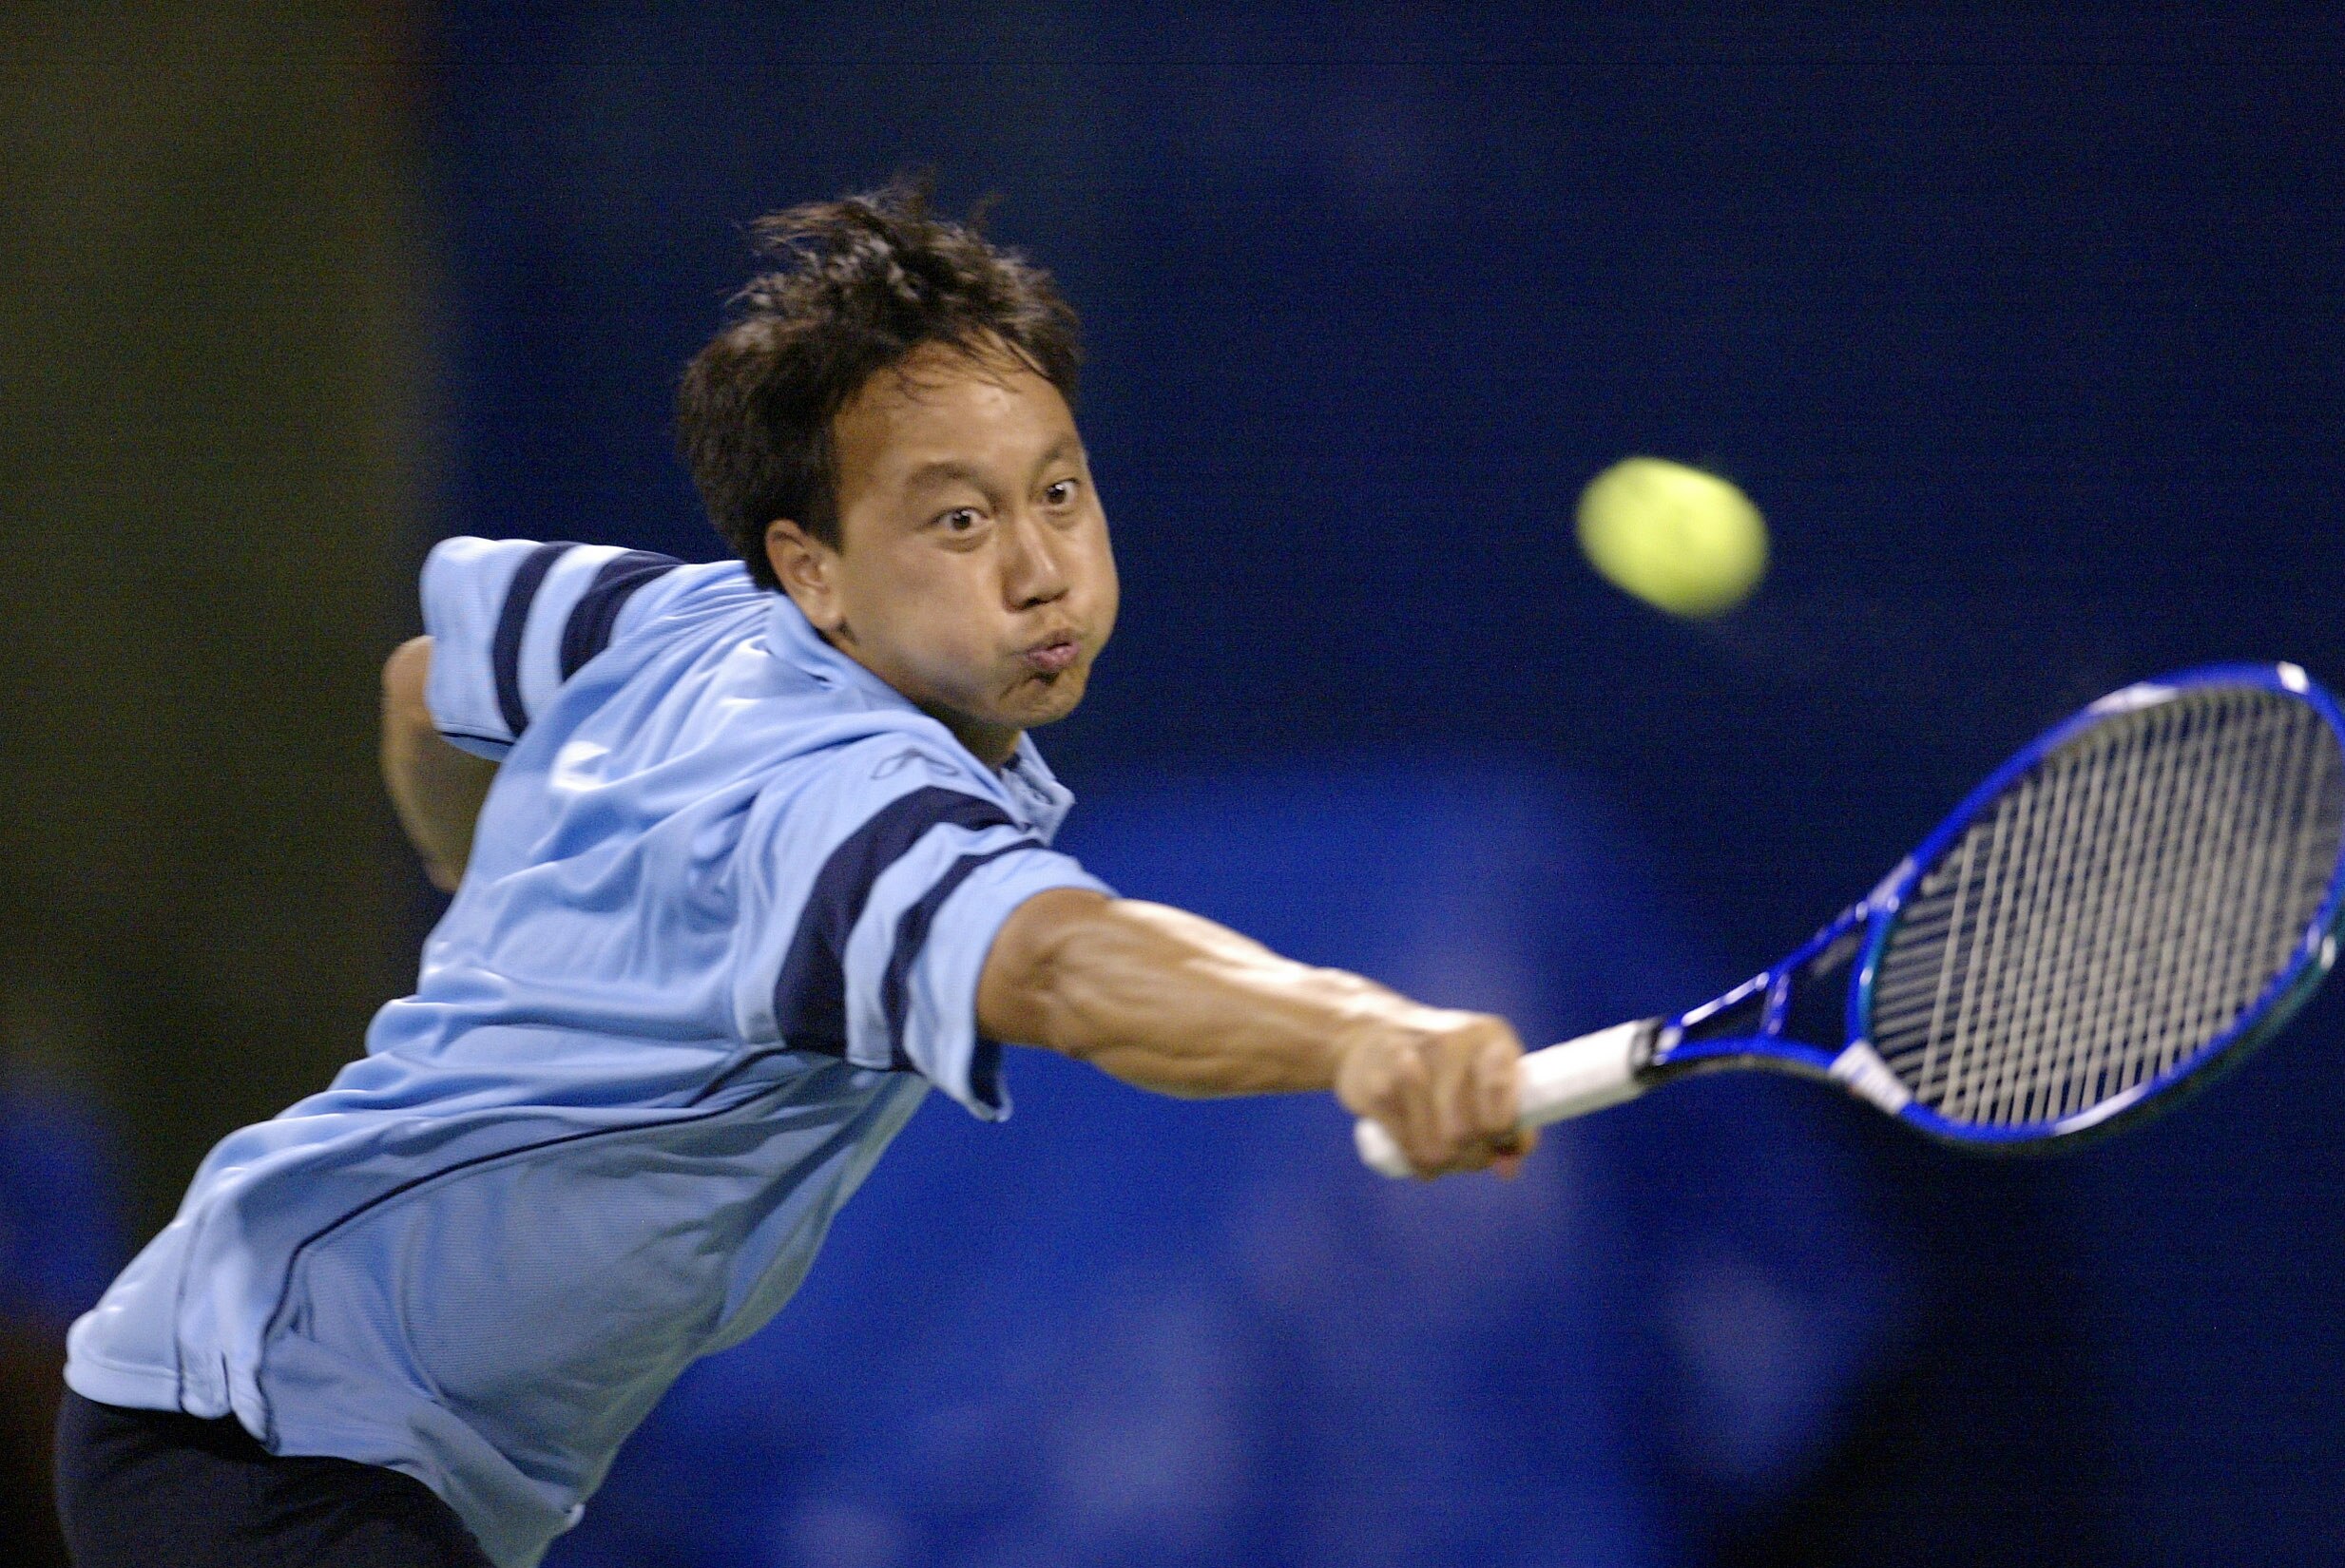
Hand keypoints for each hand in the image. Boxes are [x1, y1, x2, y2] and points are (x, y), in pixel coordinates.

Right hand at [1333, 1010, 1535, 1177]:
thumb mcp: (1485, 1072)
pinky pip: (1408, 1149)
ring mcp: (1408, 1065)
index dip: (1501, 1137)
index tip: (1495, 1138)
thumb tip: (1507, 1170)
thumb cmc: (1444, 1062)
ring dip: (1443, 1164)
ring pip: (1437, 1149)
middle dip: (1471, 1155)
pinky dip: (1418, 1164)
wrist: (1370, 1032)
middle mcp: (1451, 1045)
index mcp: (1490, 1038)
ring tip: (1444, 1153)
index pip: (1504, 1112)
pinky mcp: (1378, 1088)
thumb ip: (1511, 1120)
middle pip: (1469, 1134)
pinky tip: (1420, 1153)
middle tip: (1467, 1150)